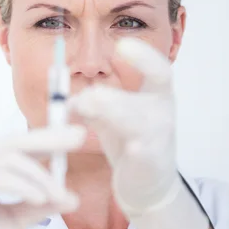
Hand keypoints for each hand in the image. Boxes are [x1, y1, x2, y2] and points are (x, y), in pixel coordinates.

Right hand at [0, 126, 85, 228]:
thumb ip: (40, 206)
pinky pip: (1, 178)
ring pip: (11, 159)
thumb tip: (72, 197)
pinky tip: (39, 199)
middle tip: (78, 136)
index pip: (17, 146)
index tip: (75, 137)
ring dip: (41, 176)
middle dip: (48, 137)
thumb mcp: (16, 221)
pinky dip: (25, 186)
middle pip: (13, 141)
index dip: (45, 139)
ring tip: (59, 195)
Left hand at [68, 38, 208, 228]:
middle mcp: (163, 112)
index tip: (122, 46)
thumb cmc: (129, 139)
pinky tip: (129, 148)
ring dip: (112, 113)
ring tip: (87, 109)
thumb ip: (90, 102)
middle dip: (109, 96)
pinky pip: (145, 151)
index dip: (144, 56)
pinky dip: (135, 148)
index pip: (159, 70)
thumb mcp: (109, 114)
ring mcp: (160, 137)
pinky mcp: (153, 161)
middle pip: (144, 95)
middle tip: (84, 98)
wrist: (148, 183)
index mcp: (156, 94)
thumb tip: (65, 97)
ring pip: (141, 121)